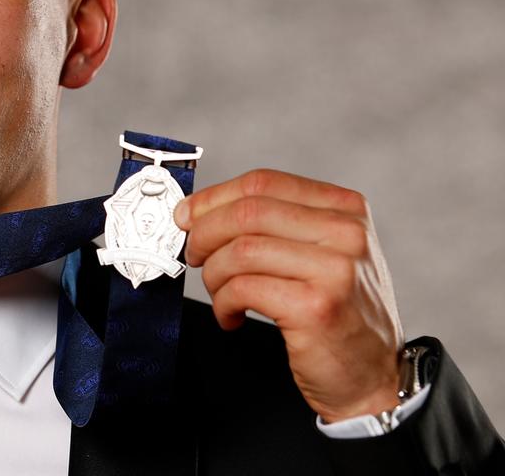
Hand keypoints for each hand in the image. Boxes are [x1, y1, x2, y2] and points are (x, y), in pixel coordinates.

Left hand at [174, 169, 403, 421]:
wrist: (374, 377)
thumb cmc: (338, 314)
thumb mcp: (322, 254)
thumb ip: (276, 225)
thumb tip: (200, 212)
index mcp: (345, 209)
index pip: (263, 183)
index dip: (214, 197)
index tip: (187, 215)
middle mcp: (346, 233)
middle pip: (248, 212)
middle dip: (205, 232)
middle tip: (194, 254)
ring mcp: (334, 270)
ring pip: (241, 251)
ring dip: (214, 274)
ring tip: (219, 293)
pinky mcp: (316, 307)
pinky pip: (243, 289)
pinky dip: (223, 303)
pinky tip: (231, 315)